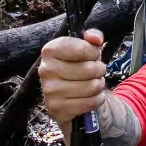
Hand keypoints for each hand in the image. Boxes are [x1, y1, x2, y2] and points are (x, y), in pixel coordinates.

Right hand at [38, 28, 105, 142]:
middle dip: (99, 70)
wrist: (68, 95)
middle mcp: (46, 70)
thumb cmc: (78, 67)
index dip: (94, 52)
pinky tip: (90, 97)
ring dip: (99, 85)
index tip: (93, 55)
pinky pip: (89, 103)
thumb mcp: (86, 48)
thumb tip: (95, 39)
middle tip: (95, 71)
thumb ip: (93, 37)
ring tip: (92, 83)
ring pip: (92, 86)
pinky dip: (96, 100)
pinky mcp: (56, 108)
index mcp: (50, 50)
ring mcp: (49, 90)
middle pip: (89, 69)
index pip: (82, 49)